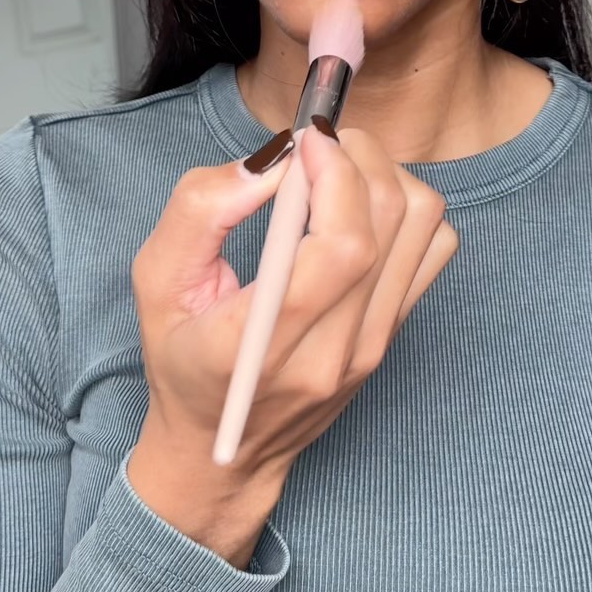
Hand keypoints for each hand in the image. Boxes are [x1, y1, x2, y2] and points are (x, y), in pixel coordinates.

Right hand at [127, 123, 458, 554]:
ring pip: (423, 224)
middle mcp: (333, 350)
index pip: (343, 245)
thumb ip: (202, 209)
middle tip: (316, 147)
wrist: (225, 452)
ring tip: (337, 175)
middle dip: (358, 155)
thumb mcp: (157, 278)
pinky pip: (435, 247)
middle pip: (389, 221)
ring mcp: (373, 346)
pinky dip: (407, 208)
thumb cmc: (182, 356)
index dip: (336, 172)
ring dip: (386, 176)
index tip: (305, 139)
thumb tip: (275, 160)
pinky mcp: (394, 335)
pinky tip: (360, 210)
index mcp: (262, 343)